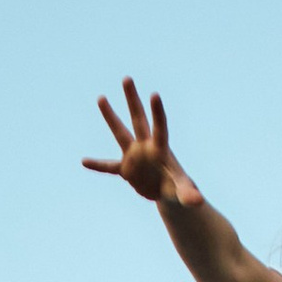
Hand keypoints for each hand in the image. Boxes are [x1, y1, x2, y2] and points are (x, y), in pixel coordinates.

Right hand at [82, 77, 197, 209]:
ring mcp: (134, 156)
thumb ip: (189, 194)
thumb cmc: (179, 188)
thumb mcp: (184, 192)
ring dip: (110, 116)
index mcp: (160, 149)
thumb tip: (197, 202)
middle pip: (138, 118)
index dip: (157, 112)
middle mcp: (146, 147)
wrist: (169, 193)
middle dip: (133, 100)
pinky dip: (97, 165)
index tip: (154, 94)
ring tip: (101, 98)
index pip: (159, 127)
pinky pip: (109, 166)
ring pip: (120, 132)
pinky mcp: (126, 169)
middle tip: (127, 78)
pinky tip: (84, 161)